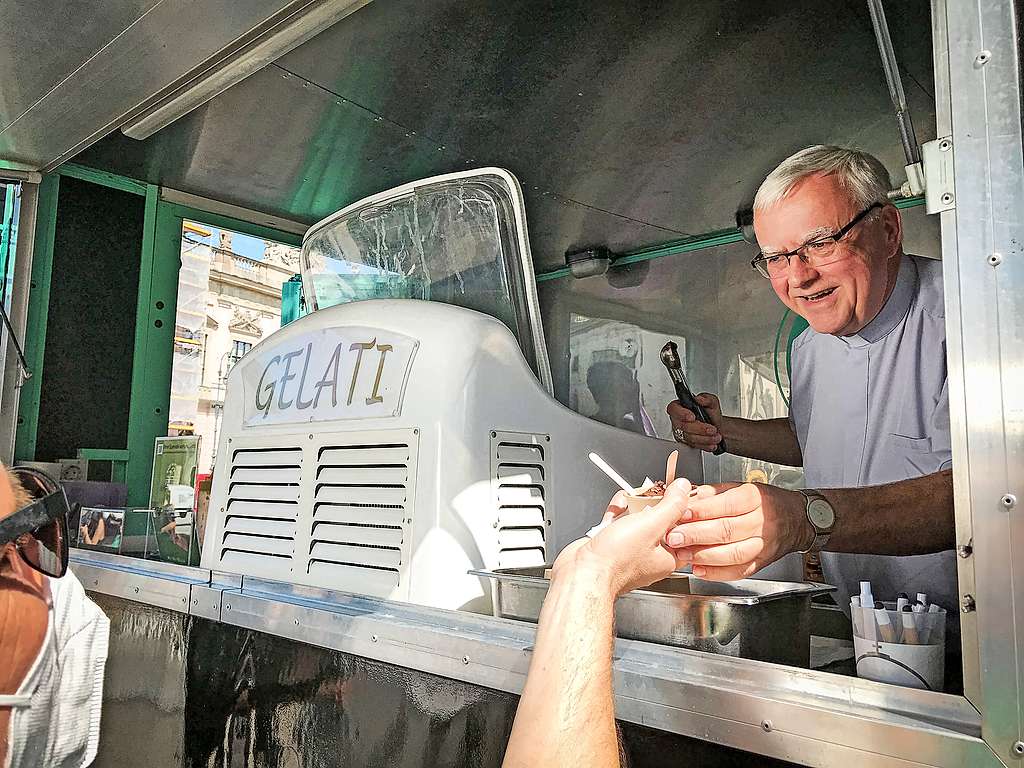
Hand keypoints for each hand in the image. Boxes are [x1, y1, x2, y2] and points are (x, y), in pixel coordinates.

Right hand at [552, 480, 694, 596]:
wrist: (583, 571)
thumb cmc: (616, 561)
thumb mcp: (651, 525)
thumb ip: (671, 506)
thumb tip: (684, 489)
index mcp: (667, 558)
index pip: (683, 530)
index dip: (678, 510)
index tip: (672, 494)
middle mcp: (649, 557)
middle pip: (658, 522)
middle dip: (650, 505)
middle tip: (647, 496)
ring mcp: (629, 551)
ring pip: (637, 521)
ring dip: (631, 507)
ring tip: (627, 502)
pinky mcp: (612, 546)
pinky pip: (618, 525)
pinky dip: (615, 514)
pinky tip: (614, 511)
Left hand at [665, 482, 810, 580]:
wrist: (795, 520)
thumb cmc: (765, 502)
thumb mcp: (741, 488)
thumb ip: (713, 493)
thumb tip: (687, 496)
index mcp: (754, 499)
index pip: (726, 505)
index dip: (701, 511)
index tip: (680, 514)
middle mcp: (760, 523)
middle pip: (726, 530)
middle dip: (696, 535)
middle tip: (674, 537)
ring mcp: (762, 545)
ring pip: (732, 554)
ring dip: (704, 556)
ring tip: (683, 554)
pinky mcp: (761, 563)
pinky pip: (739, 571)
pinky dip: (717, 573)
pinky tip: (699, 569)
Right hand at [667, 393, 723, 451]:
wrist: (717, 427)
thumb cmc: (711, 414)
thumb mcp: (712, 402)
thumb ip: (706, 399)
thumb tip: (699, 399)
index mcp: (681, 406)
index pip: (673, 408)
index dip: (681, 413)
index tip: (692, 417)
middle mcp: (678, 419)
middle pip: (682, 425)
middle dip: (699, 428)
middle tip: (712, 429)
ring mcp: (680, 432)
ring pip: (688, 437)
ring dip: (704, 438)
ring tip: (716, 436)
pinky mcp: (685, 442)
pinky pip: (692, 445)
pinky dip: (704, 445)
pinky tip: (712, 443)